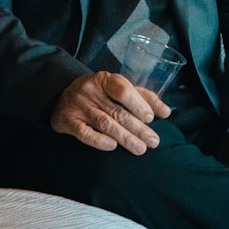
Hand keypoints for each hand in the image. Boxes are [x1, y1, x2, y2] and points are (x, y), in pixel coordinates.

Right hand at [50, 71, 170, 154]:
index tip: (151, 118)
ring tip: (140, 149)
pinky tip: (112, 146)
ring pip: (104, 123)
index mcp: (105, 79)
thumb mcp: (119, 88)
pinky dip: (99, 140)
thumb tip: (166, 111)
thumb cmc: (99, 93)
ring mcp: (78, 105)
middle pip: (117, 111)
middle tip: (153, 141)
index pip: (123, 90)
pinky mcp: (67, 120)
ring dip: (125, 138)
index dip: (139, 105)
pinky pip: (84, 133)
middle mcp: (90, 90)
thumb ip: (143, 97)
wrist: (62, 96)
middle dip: (138, 128)